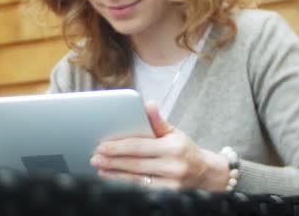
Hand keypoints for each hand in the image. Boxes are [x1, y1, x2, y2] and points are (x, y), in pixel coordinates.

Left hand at [91, 101, 229, 190]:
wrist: (204, 172)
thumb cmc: (184, 149)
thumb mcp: (174, 132)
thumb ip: (158, 121)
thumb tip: (148, 104)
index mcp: (173, 146)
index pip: (140, 146)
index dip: (118, 147)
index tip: (102, 146)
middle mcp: (173, 166)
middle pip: (135, 164)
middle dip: (112, 161)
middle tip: (95, 158)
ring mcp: (171, 183)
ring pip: (136, 179)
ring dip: (115, 174)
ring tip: (100, 168)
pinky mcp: (169, 194)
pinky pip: (141, 189)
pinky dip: (124, 183)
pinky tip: (112, 178)